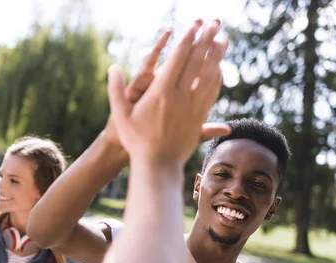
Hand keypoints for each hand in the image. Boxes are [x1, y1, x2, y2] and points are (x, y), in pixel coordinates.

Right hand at [108, 20, 230, 164]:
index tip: (195, 25)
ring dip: (217, 56)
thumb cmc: (135, 141)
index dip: (188, 39)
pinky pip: (211, 92)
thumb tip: (112, 68)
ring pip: (209, 76)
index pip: (178, 59)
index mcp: (161, 92)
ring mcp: (192, 107)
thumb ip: (115, 90)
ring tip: (223, 41)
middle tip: (216, 23)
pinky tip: (220, 70)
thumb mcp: (121, 115)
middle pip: (198, 62)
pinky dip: (217, 78)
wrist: (157, 165)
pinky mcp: (199, 118)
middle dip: (207, 40)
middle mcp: (180, 97)